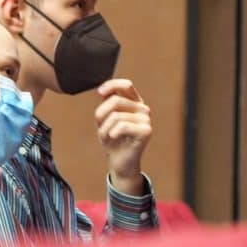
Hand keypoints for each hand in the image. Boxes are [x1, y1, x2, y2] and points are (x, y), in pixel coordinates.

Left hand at [94, 79, 151, 195]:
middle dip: (102, 115)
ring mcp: (146, 120)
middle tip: (102, 128)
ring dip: (105, 128)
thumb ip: (106, 103)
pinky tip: (113, 138)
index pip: (126, 85)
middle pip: (116, 100)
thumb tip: (102, 90)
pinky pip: (122, 125)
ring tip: (107, 136)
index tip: (100, 92)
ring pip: (116, 115)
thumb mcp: (105, 119)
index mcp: (134, 103)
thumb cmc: (112, 140)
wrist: (119, 162)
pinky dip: (112, 132)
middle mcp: (142, 109)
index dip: (112, 85)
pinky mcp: (146, 131)